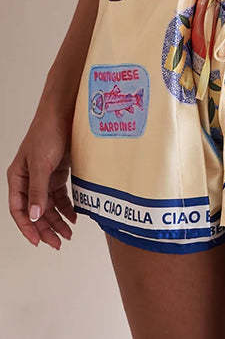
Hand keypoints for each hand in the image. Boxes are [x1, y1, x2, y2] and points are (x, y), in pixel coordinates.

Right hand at [6, 109, 76, 248]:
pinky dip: (67, 207)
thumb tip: (35, 217)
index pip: (19, 210)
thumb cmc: (47, 133)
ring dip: (58, 220)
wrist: (66, 113)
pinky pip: (61, 196)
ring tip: (69, 234)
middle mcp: (29, 179)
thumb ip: (38, 191)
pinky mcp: (59, 172)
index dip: (28, 227)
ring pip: (49, 205)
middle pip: (36, 211)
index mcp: (17, 178)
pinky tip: (75, 216)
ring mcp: (44, 176)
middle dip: (46, 228)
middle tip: (58, 243)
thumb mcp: (42, 164)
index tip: (39, 242)